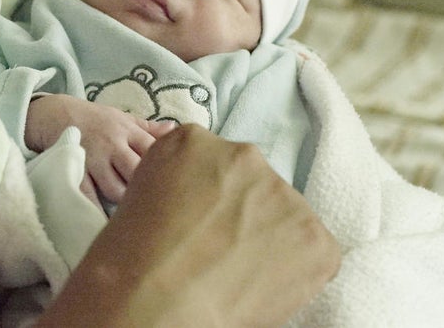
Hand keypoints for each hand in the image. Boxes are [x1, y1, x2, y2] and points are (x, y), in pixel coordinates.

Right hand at [25, 93, 176, 202]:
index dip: (165, 169)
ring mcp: (94, 158)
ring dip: (125, 203)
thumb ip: (148, 128)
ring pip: (115, 188)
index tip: (173, 185)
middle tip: (156, 208)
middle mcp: (113, 144)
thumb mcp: (123, 118)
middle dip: (147, 190)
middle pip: (137, 171)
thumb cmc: (96, 119)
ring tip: (133, 217)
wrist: (57, 113)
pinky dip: (96, 210)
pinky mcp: (76, 169)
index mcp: (128, 131)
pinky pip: (88, 194)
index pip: (154, 150)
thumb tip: (175, 129)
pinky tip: (106, 223)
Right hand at [40, 124, 340, 327]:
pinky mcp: (313, 236)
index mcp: (191, 141)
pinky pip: (314, 253)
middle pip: (253, 187)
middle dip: (244, 218)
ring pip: (285, 219)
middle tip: (218, 256)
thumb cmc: (129, 262)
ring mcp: (282, 194)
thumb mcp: (140, 194)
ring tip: (235, 277)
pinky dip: (296, 275)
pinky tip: (258, 289)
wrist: (150, 302)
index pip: (215, 166)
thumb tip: (205, 206)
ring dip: (269, 244)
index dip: (210, 203)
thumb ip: (181, 183)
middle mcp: (242, 155)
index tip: (200, 228)